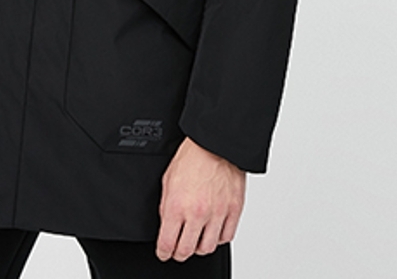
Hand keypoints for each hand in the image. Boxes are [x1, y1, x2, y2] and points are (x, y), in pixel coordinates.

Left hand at [156, 136, 245, 260]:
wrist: (215, 143)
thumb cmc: (192, 156)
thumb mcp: (167, 179)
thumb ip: (166, 206)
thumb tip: (166, 224)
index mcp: (177, 206)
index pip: (167, 244)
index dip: (163, 252)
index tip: (163, 252)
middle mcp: (197, 213)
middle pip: (186, 251)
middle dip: (179, 254)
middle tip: (177, 249)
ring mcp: (217, 213)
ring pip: (207, 248)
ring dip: (199, 247)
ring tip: (196, 239)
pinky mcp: (233, 210)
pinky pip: (227, 237)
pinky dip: (219, 238)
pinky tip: (213, 230)